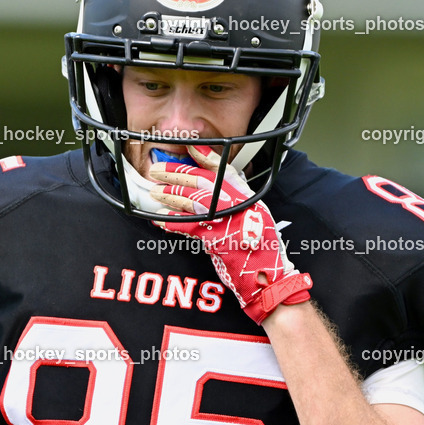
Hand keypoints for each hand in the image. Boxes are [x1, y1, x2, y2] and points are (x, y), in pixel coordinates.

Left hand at [148, 145, 311, 323]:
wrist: (268, 276)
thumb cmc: (263, 249)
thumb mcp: (257, 217)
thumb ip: (238, 202)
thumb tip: (215, 194)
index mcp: (247, 197)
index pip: (225, 172)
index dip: (207, 158)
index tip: (192, 148)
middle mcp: (238, 205)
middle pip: (202, 183)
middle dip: (177, 174)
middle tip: (158, 171)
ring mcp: (226, 221)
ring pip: (192, 201)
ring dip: (170, 195)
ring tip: (155, 191)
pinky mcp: (215, 239)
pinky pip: (188, 226)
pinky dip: (171, 222)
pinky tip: (159, 217)